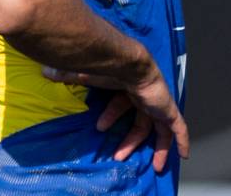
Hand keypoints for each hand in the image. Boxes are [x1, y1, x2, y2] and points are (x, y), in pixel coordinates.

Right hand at [43, 63, 188, 172]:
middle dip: (130, 141)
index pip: (122, 105)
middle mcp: (145, 95)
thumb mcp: (84, 75)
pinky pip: (179, 128)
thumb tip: (45, 70)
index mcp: (127, 86)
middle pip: (141, 122)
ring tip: (151, 166)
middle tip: (118, 157)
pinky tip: (184, 154)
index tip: (100, 128)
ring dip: (155, 147)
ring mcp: (158, 102)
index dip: (112, 116)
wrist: (127, 64)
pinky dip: (182, 140)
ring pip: (160, 129)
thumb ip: (67, 74)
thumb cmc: (106, 69)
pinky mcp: (168, 109)